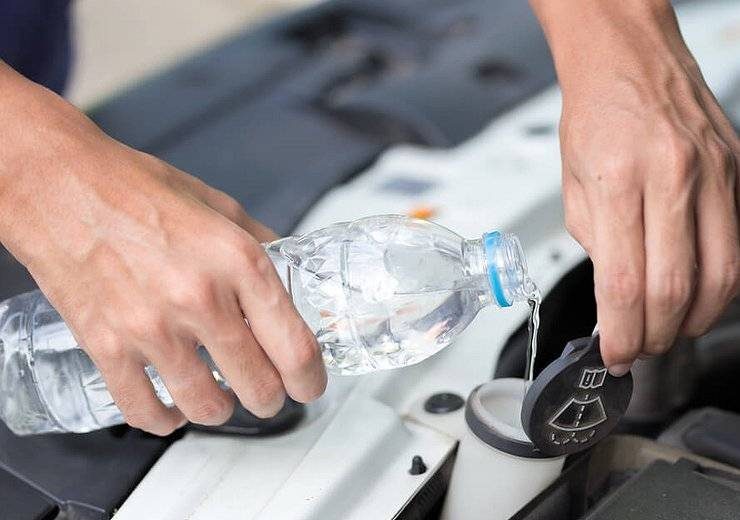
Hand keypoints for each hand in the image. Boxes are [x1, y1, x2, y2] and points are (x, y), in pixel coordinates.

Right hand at [0, 63, 325, 434]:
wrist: (60, 185)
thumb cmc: (136, 190)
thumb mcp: (218, 206)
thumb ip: (259, 243)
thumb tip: (288, 272)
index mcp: (238, 261)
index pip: (295, 347)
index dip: (310, 379)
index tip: (309, 385)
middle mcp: (200, 299)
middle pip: (258, 386)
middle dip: (271, 398)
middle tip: (268, 392)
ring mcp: (151, 328)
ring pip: (207, 407)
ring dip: (222, 412)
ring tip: (223, 401)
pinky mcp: (106, 346)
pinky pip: (144, 410)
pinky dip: (164, 420)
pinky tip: (172, 411)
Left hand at [530, 0, 738, 373]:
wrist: (629, 60)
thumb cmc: (595, 116)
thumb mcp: (573, 185)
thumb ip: (595, 242)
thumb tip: (614, 294)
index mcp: (618, 181)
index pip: (623, 281)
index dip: (622, 331)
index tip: (615, 353)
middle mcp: (672, 177)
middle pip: (675, 287)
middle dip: (657, 334)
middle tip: (643, 348)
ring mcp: (713, 174)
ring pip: (721, 275)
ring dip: (697, 318)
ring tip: (672, 329)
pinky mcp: (737, 172)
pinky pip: (738, 244)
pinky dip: (721, 281)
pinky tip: (700, 292)